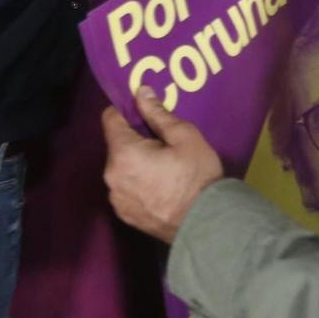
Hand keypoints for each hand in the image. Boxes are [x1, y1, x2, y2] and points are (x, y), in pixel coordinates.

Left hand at [101, 88, 224, 243]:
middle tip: (163, 144)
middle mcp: (111, 177)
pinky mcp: (125, 216)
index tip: (145, 115)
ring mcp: (116, 199)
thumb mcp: (184, 137)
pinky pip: (126, 189)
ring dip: (135, 163)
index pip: (110, 118)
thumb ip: (158, 114)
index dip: (126, 112)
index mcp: (123, 154)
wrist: (208, 225)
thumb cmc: (197, 177)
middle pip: (116, 145)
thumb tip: (141, 92)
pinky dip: (137, 184)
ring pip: (121, 168)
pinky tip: (160, 188)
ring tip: (164, 168)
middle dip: (134, 140)